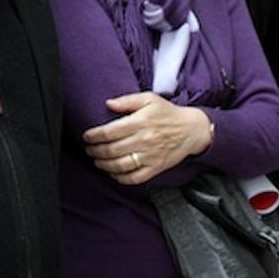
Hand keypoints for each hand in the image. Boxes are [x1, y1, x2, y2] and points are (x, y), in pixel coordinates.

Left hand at [83, 91, 212, 184]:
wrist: (192, 129)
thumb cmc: (168, 113)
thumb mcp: (149, 99)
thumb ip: (127, 101)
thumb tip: (108, 103)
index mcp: (140, 122)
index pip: (109, 132)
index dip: (94, 136)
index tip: (86, 136)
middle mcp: (144, 140)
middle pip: (112, 150)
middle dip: (95, 151)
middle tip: (89, 149)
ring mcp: (151, 156)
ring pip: (120, 165)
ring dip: (104, 165)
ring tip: (97, 161)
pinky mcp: (156, 167)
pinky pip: (135, 178)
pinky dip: (121, 178)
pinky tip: (113, 173)